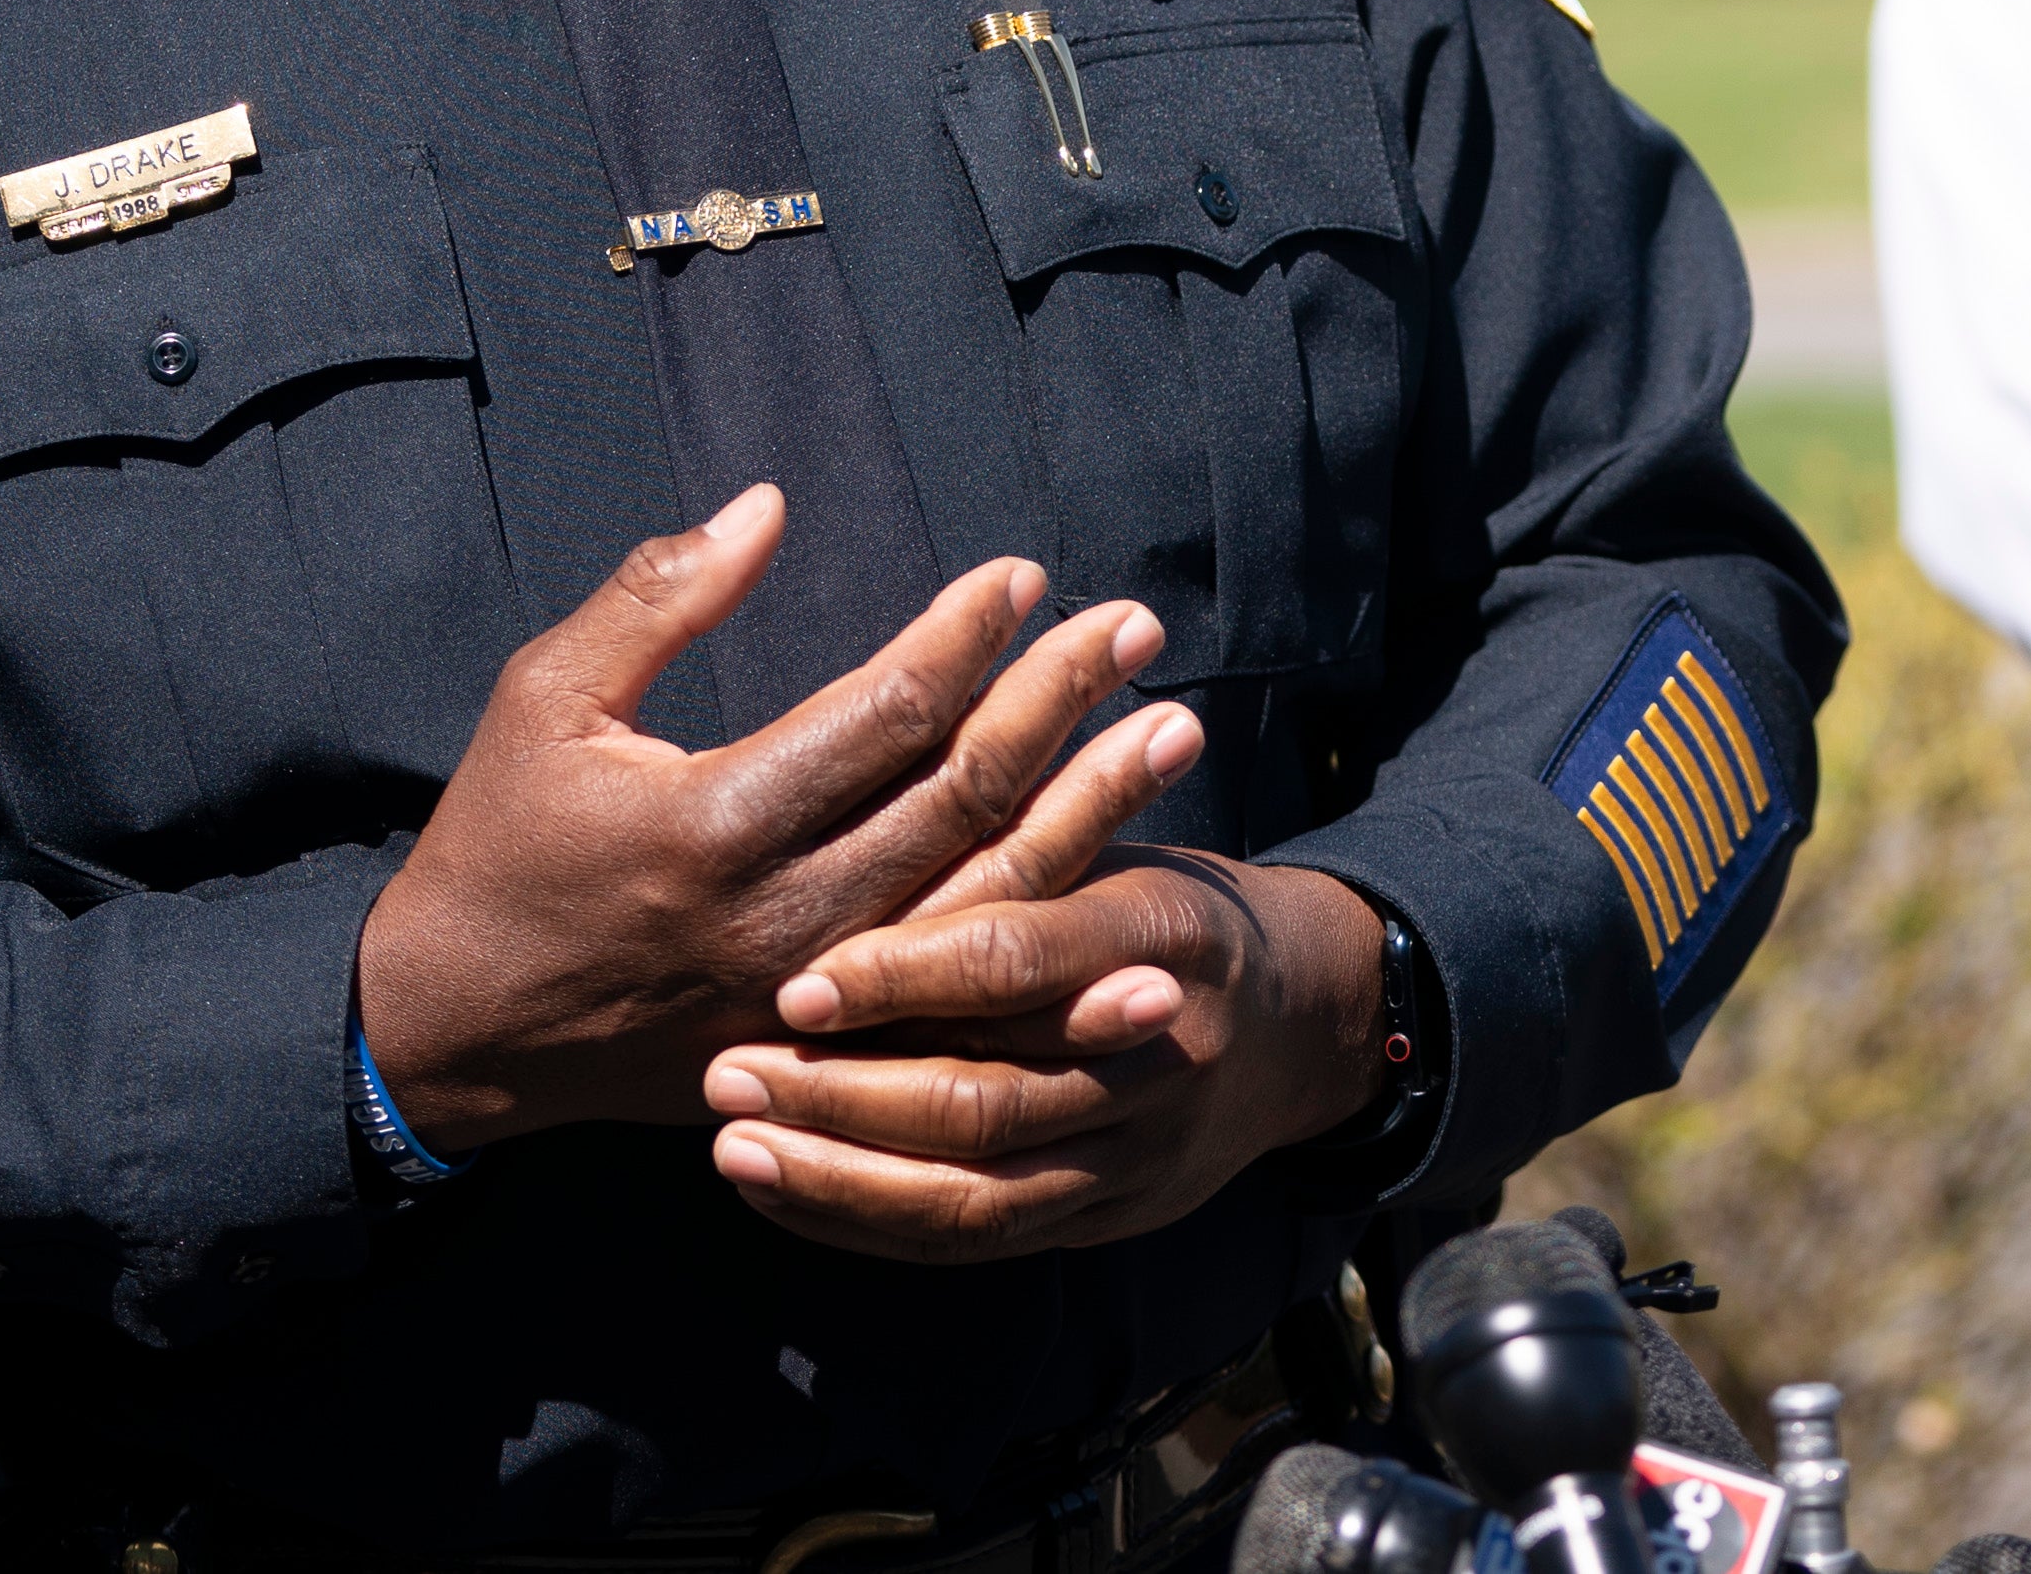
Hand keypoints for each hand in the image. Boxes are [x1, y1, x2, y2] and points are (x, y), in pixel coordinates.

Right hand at [355, 487, 1202, 1147]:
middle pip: (965, 799)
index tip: (1024, 576)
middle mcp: (780, 920)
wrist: (452, 1032)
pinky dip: (1051, 914)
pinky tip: (1111, 857)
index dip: (967, 638)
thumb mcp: (543, 699)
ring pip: (989, 895)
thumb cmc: (498, 846)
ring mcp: (813, 999)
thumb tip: (767, 504)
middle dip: (1061, 702)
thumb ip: (657, 597)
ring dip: (1091, 805)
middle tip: (1136, 627)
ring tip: (1169, 728)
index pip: (885, 716)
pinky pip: (967, 981)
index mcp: (710, 823)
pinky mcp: (827, 1048)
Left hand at [695, 852, 1388, 1261]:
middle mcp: (1159, 1059)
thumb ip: (1012, 846)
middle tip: (729, 1069)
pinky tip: (778, 1189)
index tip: (798, 979)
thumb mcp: (1109, 849)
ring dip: (840, 1176)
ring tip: (734, 1142)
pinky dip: (868, 1222)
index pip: (1016, 962)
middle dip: (843, 1095)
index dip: (901, 975)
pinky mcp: (1110, 1220)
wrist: (1301, 1023)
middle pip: (984, 1101)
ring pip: (975, 1194)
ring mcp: (1140, 1156)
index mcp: (1159, 933)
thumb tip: (863, 788)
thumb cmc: (1160, 909)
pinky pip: (976, 1240)